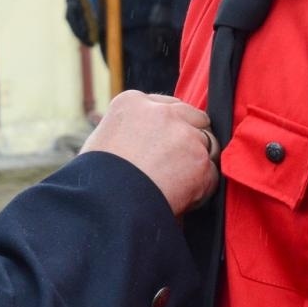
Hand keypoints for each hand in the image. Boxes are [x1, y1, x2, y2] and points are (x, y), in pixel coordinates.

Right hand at [82, 91, 218, 215]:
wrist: (107, 204)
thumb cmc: (96, 180)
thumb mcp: (103, 141)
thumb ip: (128, 132)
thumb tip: (142, 143)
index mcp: (132, 102)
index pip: (166, 106)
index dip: (169, 128)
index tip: (165, 145)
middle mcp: (162, 112)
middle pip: (193, 118)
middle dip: (189, 138)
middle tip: (176, 165)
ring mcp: (184, 134)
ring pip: (206, 144)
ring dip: (196, 163)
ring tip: (174, 185)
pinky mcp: (200, 160)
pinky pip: (212, 173)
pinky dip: (202, 188)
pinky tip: (180, 198)